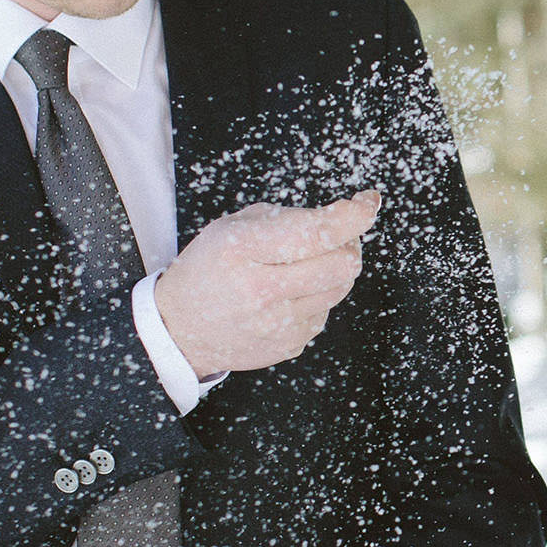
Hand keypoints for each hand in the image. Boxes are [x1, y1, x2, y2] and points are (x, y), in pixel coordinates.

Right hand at [155, 193, 380, 374]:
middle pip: (343, 263)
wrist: (178, 330)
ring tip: (309, 262)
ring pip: (341, 288)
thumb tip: (340, 218)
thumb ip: (284, 218)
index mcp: (243, 250)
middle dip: (350, 242)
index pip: (318, 231)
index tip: (367, 201)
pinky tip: (290, 292)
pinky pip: (325, 312)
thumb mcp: (230, 228)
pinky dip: (317, 295)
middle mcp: (262, 290)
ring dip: (336, 268)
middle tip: (336, 234)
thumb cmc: (208, 270)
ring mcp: (277, 324)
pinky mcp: (288, 345)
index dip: (355, 214)